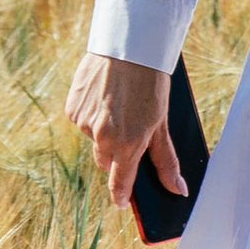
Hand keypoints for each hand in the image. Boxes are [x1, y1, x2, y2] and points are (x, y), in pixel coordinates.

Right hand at [64, 51, 181, 210]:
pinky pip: (82, 120)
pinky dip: (92, 114)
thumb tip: (178, 191)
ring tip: (120, 105)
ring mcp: (84, 122)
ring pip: (93, 139)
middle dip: (116, 155)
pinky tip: (105, 96)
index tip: (122, 203)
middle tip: (130, 134)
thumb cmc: (151, 83)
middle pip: (105, 162)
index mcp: (127, 144)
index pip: (120, 183)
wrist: (128, 45)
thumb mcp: (162, 122)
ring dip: (104, 130)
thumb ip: (166, 160)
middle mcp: (102, 137)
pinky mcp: (72, 107)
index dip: (121, 195)